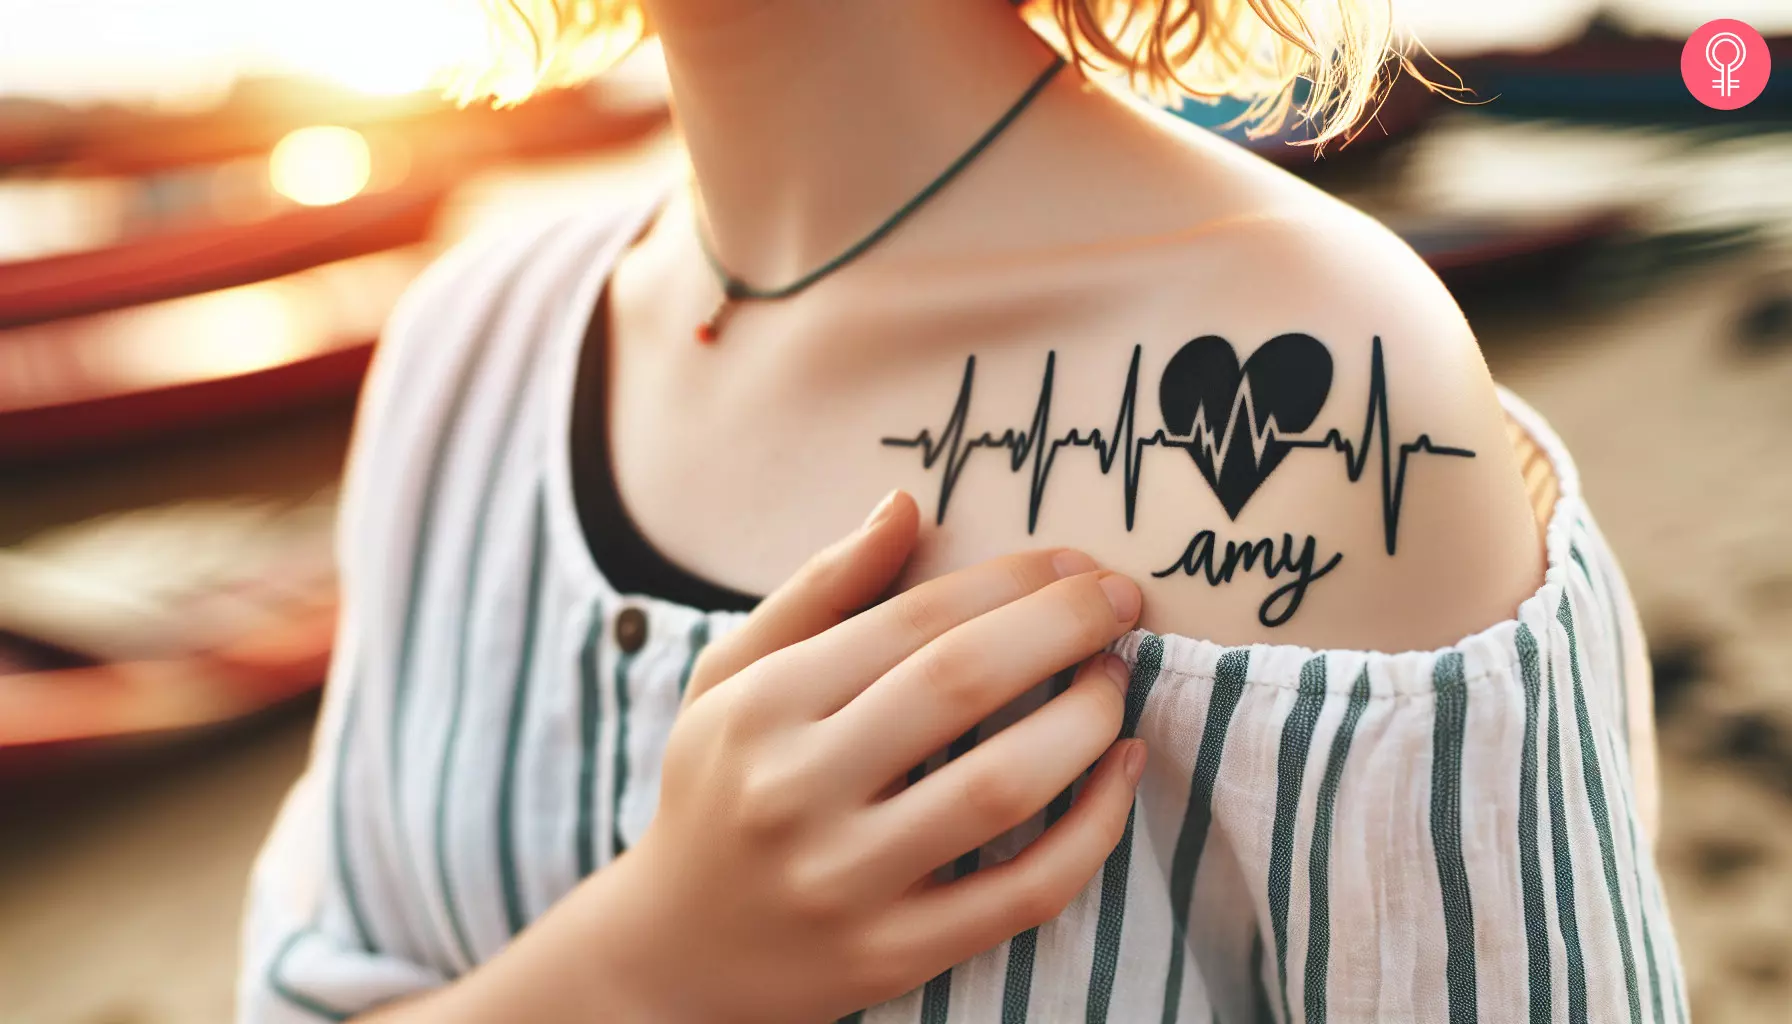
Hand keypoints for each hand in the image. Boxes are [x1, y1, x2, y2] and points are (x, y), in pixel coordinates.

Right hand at [584, 490, 1146, 1022]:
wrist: (674, 953)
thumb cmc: (719, 790)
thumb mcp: (733, 678)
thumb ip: (817, 590)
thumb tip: (905, 505)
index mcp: (763, 706)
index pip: (912, 620)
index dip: (1009, 582)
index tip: (1074, 563)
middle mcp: (797, 790)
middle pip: (960, 685)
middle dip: (1063, 628)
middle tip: (1120, 602)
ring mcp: (846, 881)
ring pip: (1000, 786)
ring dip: (1085, 721)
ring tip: (1115, 682)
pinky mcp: (893, 953)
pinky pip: (1023, 891)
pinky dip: (1093, 829)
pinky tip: (1121, 773)